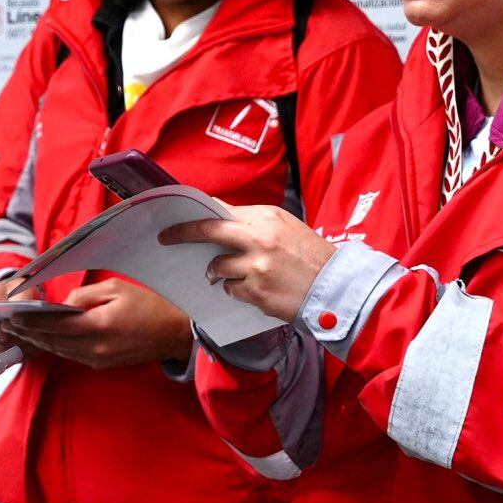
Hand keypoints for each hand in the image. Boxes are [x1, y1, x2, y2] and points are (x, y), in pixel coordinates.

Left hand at [5, 278, 191, 368]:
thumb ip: (85, 296)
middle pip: (53, 340)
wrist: (175, 333)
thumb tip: (64, 305)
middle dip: (28, 332)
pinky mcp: (101, 364)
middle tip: (4, 324)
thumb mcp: (117, 288)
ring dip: (38, 341)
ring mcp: (98, 359)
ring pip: (59, 350)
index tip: (11, 315)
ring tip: (17, 331)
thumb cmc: (149, 305)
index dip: (31, 321)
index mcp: (99, 326)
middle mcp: (95, 347)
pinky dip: (54, 346)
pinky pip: (71, 355)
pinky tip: (42, 339)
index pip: (55, 325)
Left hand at [160, 206, 334, 323]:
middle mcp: (258, 237)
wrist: (336, 287)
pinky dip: (236, 290)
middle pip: (208, 231)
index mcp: (266, 217)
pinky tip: (254, 289)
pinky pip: (231, 289)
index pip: (220, 211)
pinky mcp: (256, 291)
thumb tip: (219, 219)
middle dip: (182, 234)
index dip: (197, 217)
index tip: (179, 220)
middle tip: (166, 238)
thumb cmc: (311, 257)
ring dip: (218, 272)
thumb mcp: (286, 228)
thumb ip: (254, 224)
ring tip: (231, 275)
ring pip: (217, 267)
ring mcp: (256, 265)